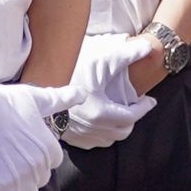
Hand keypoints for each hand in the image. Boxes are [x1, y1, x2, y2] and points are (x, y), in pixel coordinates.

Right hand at [0, 76, 70, 190]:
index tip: (28, 151)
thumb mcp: (36, 98)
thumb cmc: (3, 104)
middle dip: (30, 173)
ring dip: (18, 188)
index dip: (41, 156)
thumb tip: (82, 94)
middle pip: (40, 179)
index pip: (53, 161)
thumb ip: (61, 99)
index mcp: (49, 147)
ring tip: (5, 178)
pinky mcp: (3, 189)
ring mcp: (22, 179)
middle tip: (13, 164)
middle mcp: (39, 166)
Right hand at [58, 32, 162, 150]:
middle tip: (136, 106)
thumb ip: (127, 54)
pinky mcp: (68, 137)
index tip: (150, 100)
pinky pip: (92, 142)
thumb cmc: (71, 71)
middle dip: (132, 118)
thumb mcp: (101, 60)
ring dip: (117, 127)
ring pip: (108, 139)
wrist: (40, 83)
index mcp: (100, 114)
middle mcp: (90, 129)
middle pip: (122, 131)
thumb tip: (149, 48)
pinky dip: (102, 133)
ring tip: (119, 112)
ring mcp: (78, 135)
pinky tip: (101, 121)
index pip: (132, 116)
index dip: (144, 108)